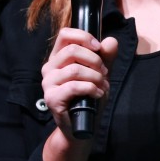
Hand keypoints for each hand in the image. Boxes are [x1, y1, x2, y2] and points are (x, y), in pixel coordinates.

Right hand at [39, 28, 118, 160]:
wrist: (83, 126)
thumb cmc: (89, 97)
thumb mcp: (100, 74)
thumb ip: (106, 57)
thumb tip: (111, 41)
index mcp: (58, 57)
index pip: (65, 34)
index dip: (83, 37)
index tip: (98, 47)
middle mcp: (49, 68)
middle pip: (72, 50)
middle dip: (94, 60)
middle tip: (104, 73)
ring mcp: (48, 83)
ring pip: (75, 69)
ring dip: (95, 77)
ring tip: (102, 86)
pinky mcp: (51, 98)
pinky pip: (74, 86)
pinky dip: (91, 88)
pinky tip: (97, 94)